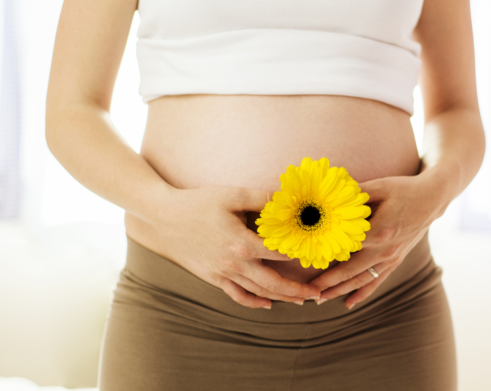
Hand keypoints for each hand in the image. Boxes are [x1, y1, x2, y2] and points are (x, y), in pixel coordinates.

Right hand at [150, 186, 320, 308]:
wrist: (163, 216)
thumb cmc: (199, 202)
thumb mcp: (233, 195)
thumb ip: (263, 198)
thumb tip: (289, 197)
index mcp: (242, 243)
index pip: (280, 254)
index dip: (300, 255)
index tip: (317, 255)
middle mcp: (234, 263)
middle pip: (273, 282)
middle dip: (296, 290)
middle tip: (317, 294)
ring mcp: (222, 273)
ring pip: (258, 292)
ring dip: (280, 298)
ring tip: (300, 301)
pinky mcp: (212, 277)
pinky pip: (236, 296)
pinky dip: (253, 302)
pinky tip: (266, 304)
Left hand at [308, 174, 447, 308]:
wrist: (432, 199)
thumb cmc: (403, 189)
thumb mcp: (378, 186)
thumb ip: (353, 194)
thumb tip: (327, 196)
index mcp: (378, 231)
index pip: (345, 248)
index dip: (324, 255)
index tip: (306, 262)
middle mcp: (384, 249)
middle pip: (350, 271)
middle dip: (328, 283)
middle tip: (307, 292)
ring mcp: (391, 258)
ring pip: (362, 280)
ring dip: (340, 291)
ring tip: (320, 299)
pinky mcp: (396, 261)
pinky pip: (377, 281)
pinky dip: (362, 293)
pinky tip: (348, 304)